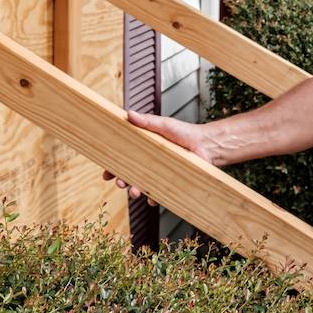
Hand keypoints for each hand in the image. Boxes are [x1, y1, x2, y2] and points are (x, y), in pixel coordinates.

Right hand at [100, 111, 217, 202]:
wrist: (206, 145)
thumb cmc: (184, 133)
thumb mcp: (164, 125)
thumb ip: (147, 122)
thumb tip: (129, 114)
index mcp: (142, 149)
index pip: (123, 160)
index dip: (112, 168)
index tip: (106, 175)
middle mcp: (148, 164)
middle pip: (129, 176)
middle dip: (122, 182)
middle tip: (120, 183)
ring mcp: (158, 175)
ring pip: (141, 187)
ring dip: (135, 192)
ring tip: (135, 192)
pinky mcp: (169, 183)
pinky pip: (158, 194)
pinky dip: (153, 198)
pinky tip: (152, 198)